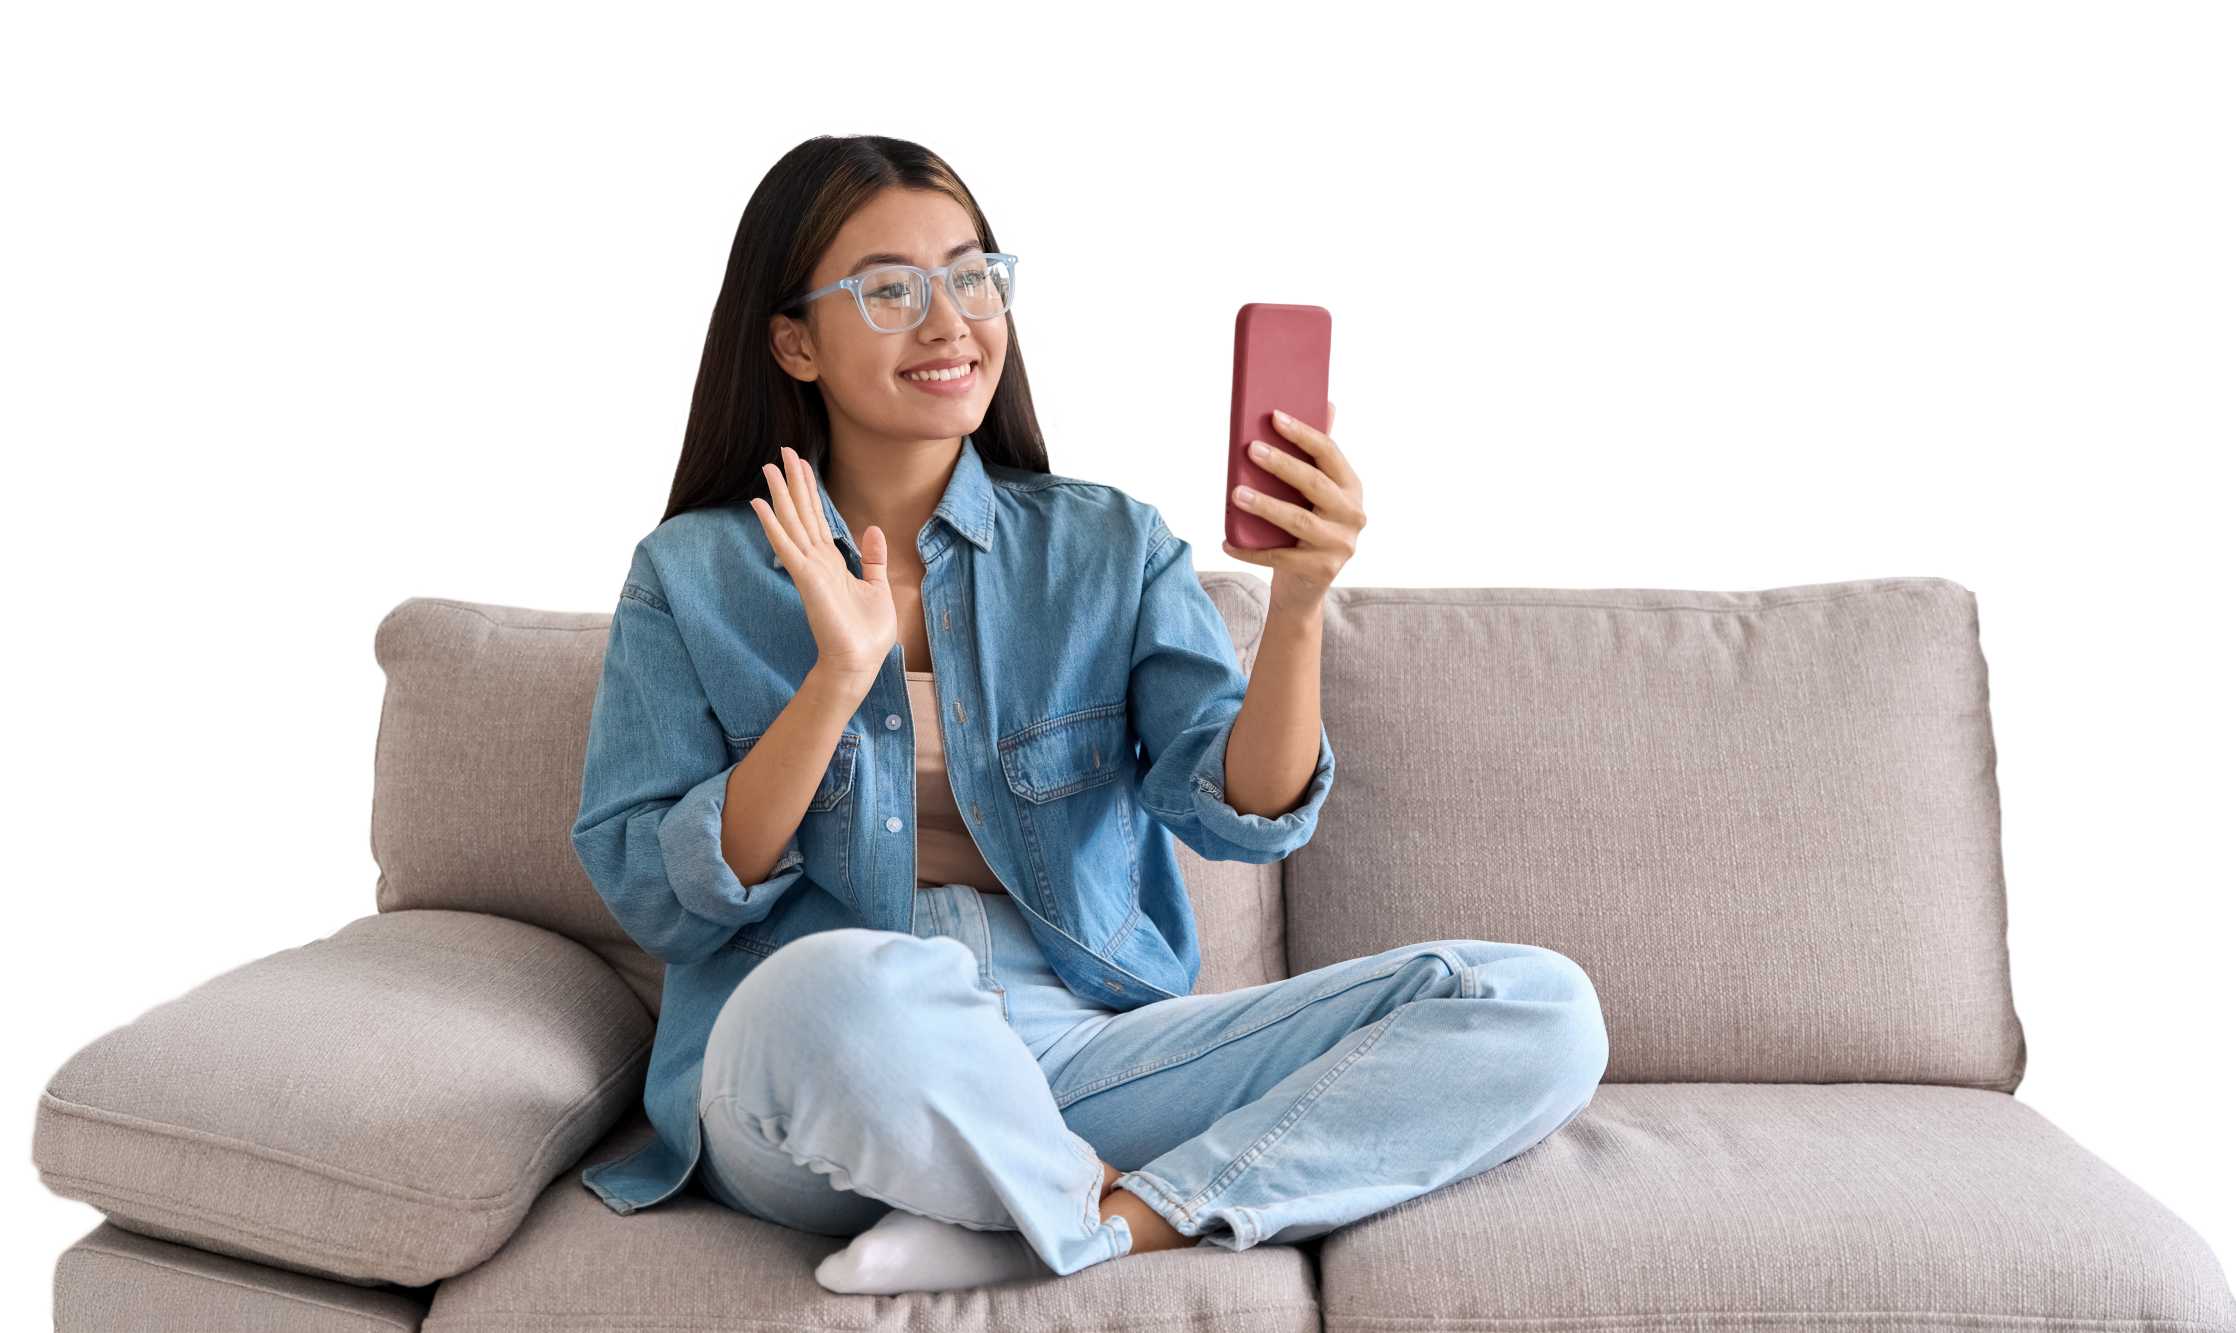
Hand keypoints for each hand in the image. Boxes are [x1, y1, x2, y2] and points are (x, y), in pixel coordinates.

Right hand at [748, 446, 896, 680]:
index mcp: (832, 562)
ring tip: (767, 467)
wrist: (860, 661)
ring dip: (779, 495)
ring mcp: (808, 569)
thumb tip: (872, 530)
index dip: (809, 490)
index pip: (817, 518)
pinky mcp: (806, 579)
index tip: (801, 464)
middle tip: (783, 451)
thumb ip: (872, 558)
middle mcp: (816, 561)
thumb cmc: (867, 632)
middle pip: (801, 513)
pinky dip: (774, 525)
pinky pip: (786, 547)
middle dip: (793, 482)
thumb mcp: (878, 586)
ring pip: (792, 523)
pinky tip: (762, 505)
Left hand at [1218, 398, 1370, 619]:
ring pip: (1298, 520)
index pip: (1329, 453)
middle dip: (1281, 464)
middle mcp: (1353, 514)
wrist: (1304, 589)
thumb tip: (1324, 402)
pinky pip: (1280, 557)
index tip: (1274, 417)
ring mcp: (1340, 544)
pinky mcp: (1322, 570)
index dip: (1302, 434)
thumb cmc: (1304, 529)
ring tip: (1237, 494)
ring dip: (1265, 505)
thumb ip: (1316, 456)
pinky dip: (1250, 549)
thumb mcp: (1314, 494)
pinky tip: (1227, 540)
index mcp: (1352, 487)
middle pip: (1314, 484)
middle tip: (1250, 450)